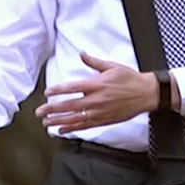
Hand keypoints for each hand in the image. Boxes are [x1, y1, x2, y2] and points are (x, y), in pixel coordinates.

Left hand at [34, 52, 159, 133]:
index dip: (58, 90)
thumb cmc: (129, 79)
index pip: (72, 88)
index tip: (47, 92)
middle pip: (70, 106)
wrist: (146, 94)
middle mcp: (96, 100)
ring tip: (46, 123)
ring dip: (58, 121)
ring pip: (75, 118)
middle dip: (52, 109)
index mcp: (96, 84)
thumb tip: (82, 54)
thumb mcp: (112, 66)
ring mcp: (99, 112)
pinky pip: (85, 126)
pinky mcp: (104, 120)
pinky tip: (61, 130)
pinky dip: (72, 129)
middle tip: (39, 112)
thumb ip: (94, 62)